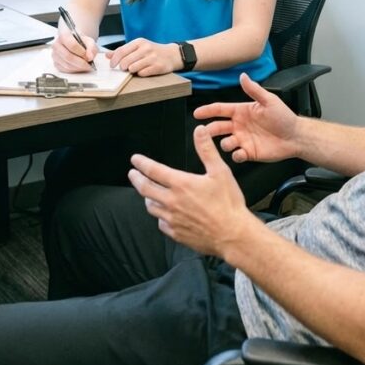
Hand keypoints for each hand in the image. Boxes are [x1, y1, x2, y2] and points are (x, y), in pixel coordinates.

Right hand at [52, 30, 97, 72]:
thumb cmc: (81, 42)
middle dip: (80, 62)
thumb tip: (90, 57)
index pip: (71, 44)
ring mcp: (55, 55)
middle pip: (68, 56)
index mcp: (64, 34)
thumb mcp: (89, 41)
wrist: (76, 43)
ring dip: (78, 67)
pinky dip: (74, 70)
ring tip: (86, 66)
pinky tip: (80, 68)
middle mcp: (57, 44)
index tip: (88, 56)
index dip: (81, 52)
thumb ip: (91, 47)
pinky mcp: (56, 63)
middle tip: (89, 64)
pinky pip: (65, 70)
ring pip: (67, 65)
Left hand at [109, 38, 178, 76]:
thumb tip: (107, 55)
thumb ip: (123, 51)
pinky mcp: (158, 66)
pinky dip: (140, 74)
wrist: (172, 54)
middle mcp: (146, 48)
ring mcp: (153, 57)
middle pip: (126, 61)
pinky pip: (143, 73)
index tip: (111, 66)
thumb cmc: (152, 51)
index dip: (114, 60)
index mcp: (139, 42)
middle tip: (123, 69)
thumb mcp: (138, 47)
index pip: (121, 51)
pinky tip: (143, 71)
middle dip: (122, 67)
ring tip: (133, 69)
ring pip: (133, 68)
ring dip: (131, 71)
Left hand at [128, 126, 257, 255]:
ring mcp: (172, 219)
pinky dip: (160, 216)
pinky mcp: (176, 234)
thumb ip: (206, 150)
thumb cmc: (228, 202)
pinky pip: (161, 224)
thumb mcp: (220, 171)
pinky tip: (164, 215)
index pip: (154, 171)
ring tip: (148, 193)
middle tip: (132, 174)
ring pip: (151, 207)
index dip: (142, 163)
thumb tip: (199, 130)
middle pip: (145, 189)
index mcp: (181, 184)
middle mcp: (172, 202)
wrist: (232, 234)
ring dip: (147, 198)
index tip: (135, 159)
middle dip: (136, 179)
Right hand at [194, 73, 299, 163]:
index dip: (208, 110)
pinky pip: (236, 156)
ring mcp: (243, 140)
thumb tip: (243, 76)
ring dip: (224, 143)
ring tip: (230, 142)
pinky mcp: (248, 153)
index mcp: (242, 111)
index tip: (197, 113)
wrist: (295, 136)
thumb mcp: (269, 101)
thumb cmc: (284, 117)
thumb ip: (254, 90)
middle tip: (204, 133)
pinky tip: (241, 152)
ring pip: (225, 143)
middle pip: (218, 127)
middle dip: (209, 130)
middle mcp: (239, 126)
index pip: (220, 110)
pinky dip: (236, 155)